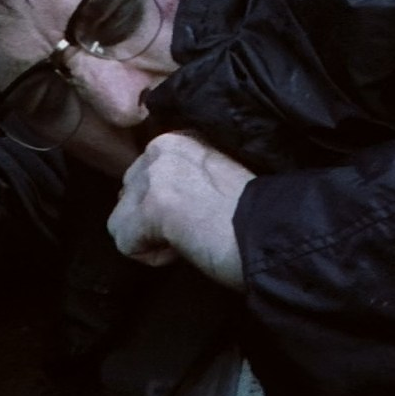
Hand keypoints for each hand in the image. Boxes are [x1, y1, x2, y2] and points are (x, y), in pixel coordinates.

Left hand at [107, 131, 253, 290]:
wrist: (272, 232)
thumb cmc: (252, 214)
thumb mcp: (214, 176)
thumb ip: (181, 176)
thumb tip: (151, 201)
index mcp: (178, 138)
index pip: (144, 177)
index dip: (167, 205)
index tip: (201, 214)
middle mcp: (159, 149)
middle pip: (127, 197)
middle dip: (151, 220)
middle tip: (195, 229)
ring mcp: (151, 178)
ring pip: (122, 222)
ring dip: (152, 239)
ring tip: (191, 238)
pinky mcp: (147, 208)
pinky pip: (125, 244)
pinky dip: (152, 257)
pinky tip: (185, 248)